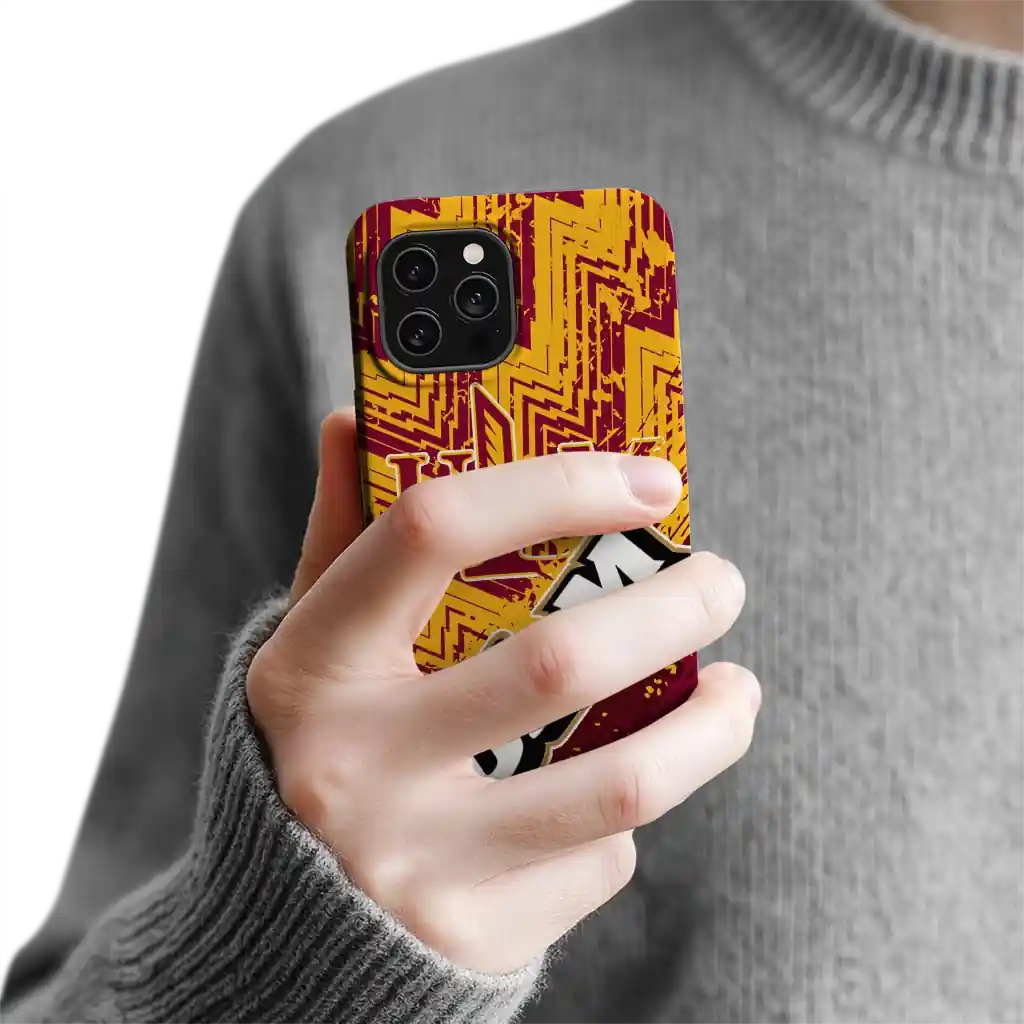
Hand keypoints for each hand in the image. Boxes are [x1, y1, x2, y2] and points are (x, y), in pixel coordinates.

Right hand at [246, 409, 759, 974]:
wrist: (286, 928)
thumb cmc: (320, 745)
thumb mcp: (313, 641)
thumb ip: (342, 535)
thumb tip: (356, 419)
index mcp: (312, 664)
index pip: (432, 530)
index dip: (553, 485)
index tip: (649, 481)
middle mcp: (351, 766)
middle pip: (557, 661)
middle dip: (676, 606)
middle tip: (721, 579)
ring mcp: (413, 865)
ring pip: (618, 785)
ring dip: (710, 726)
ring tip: (738, 690)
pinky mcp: (471, 938)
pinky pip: (599, 861)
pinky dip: (624, 816)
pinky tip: (614, 790)